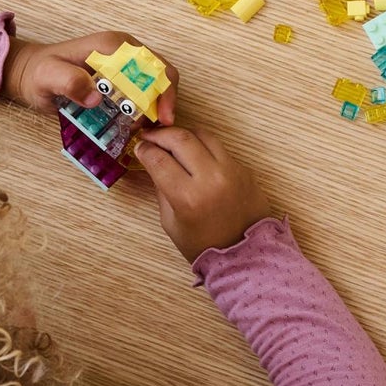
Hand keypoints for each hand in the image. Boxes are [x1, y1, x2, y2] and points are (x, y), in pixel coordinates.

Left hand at [1, 30, 178, 123]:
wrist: (29, 72)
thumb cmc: (38, 72)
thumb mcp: (48, 76)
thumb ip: (69, 82)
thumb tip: (97, 98)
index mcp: (113, 46)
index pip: (152, 65)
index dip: (163, 90)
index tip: (162, 118)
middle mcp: (124, 51)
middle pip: (161, 73)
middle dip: (164, 101)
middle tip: (155, 129)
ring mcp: (124, 63)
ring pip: (154, 83)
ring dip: (155, 107)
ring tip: (144, 129)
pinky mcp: (120, 76)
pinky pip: (142, 90)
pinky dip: (145, 108)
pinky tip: (136, 124)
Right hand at [131, 126, 272, 260]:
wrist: (246, 252)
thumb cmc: (204, 244)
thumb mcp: (172, 223)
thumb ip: (161, 189)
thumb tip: (152, 162)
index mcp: (188, 198)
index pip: (159, 160)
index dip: (145, 150)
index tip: (140, 147)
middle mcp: (211, 179)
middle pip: (180, 139)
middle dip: (161, 134)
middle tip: (150, 136)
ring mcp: (231, 170)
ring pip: (202, 134)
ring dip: (182, 133)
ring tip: (170, 139)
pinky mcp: (243, 167)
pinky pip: (218, 146)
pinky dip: (201, 144)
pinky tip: (191, 150)